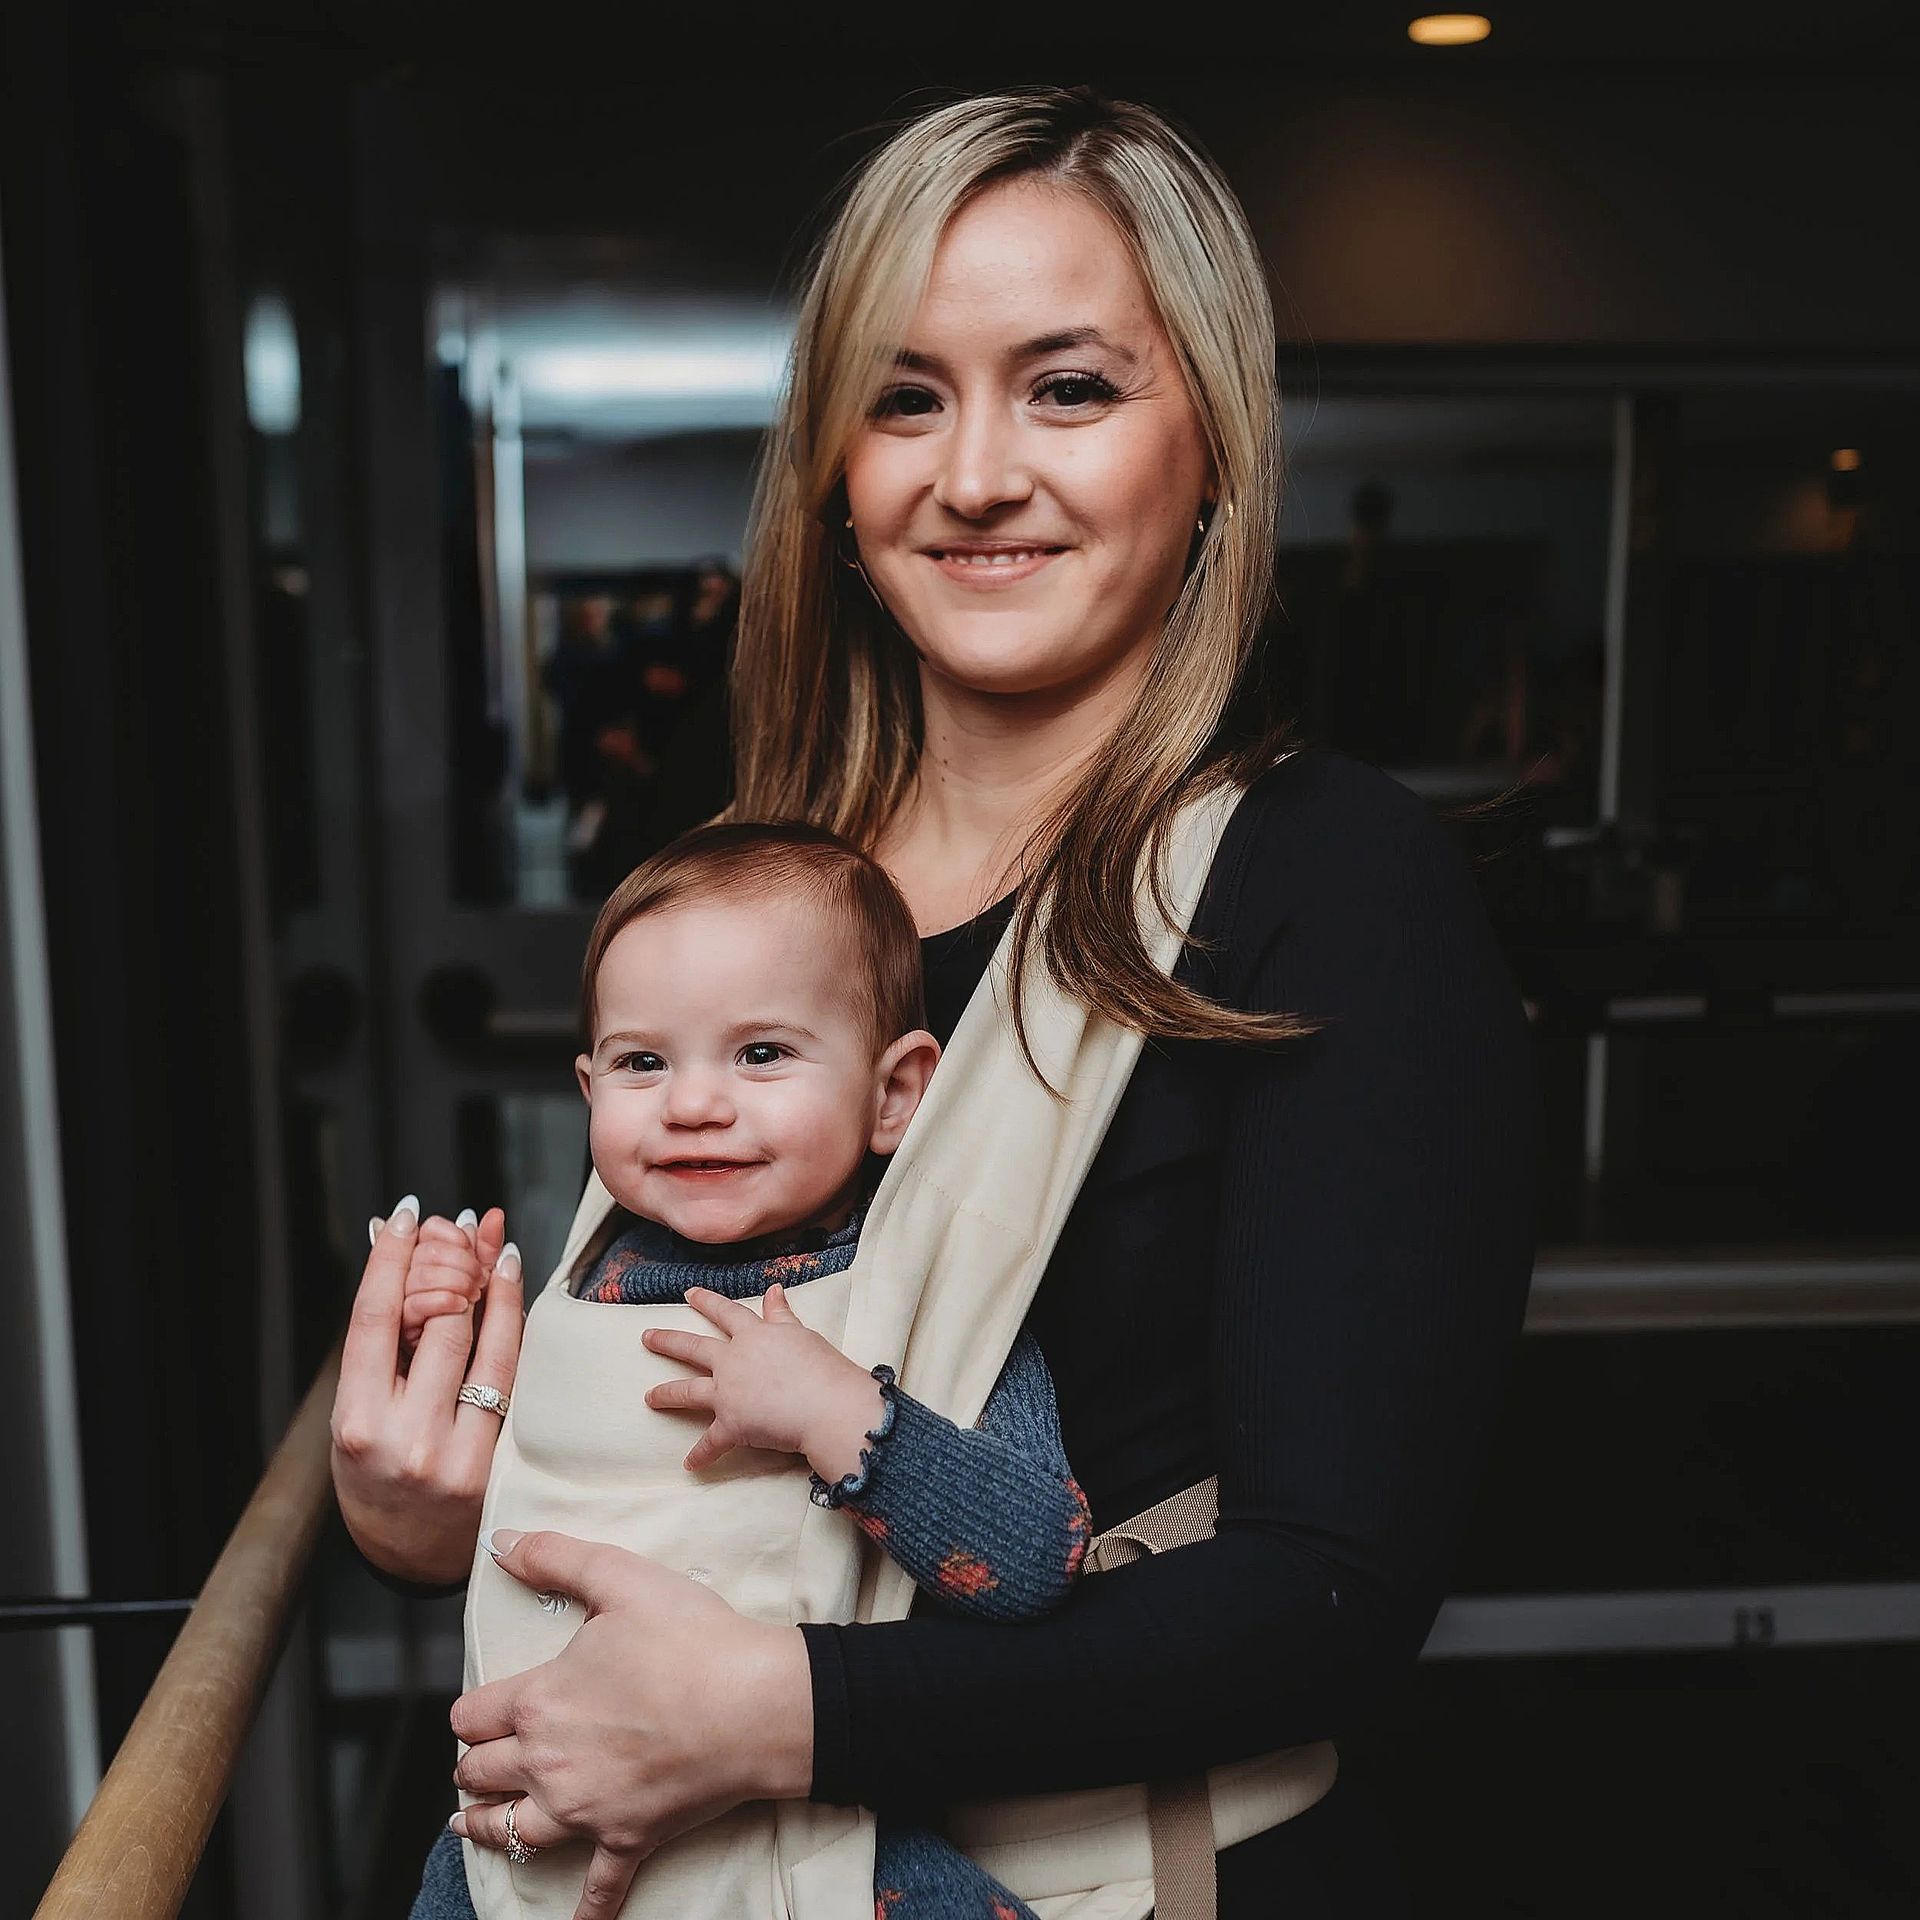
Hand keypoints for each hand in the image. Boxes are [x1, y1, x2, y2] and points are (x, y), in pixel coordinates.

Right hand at [329, 1199, 524, 1583]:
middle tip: (454, 1226)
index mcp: (356, 1423)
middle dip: (447, 1262)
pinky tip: (509, 1284)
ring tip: (489, 1243)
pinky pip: (512, 1374)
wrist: (411, 1557)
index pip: (373, 1321)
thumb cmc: (377, 1472)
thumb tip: (390, 1246)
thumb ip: (378, 1339)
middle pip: (436, 1322)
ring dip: (488, 1282)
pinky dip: (512, 1322)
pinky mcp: (498, 1459)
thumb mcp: (358, 1410)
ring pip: (483, 1343)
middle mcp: (404, 1437)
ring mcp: (456, 1451)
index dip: (390, 1260)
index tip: (406, 1215)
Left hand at [449, 1527, 812, 1919]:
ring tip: (470, 1825)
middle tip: (477, 1762)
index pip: (472, 1714)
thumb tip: (499, 1542)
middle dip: (473, 1765)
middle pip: (480, 1774)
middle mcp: (547, 1763)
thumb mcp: (621, 1578)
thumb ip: (554, 1557)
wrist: (756, 1702)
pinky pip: (596, 1887)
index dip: (471, 1710)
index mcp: (538, 1701)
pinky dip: (585, 1909)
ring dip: (486, 1828)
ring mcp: (585, 1809)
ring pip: (511, 1832)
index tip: (481, 1708)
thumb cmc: (691, 1637)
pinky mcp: (626, 1838)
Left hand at [641, 1284, 884, 1480]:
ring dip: (666, 1394)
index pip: (725, 1312)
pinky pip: (711, 1443)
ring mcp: (728, 1393)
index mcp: (753, 1336)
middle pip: (693, 1347)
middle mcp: (733, 1361)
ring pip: (688, 1391)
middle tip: (646, 1337)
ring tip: (649, 1398)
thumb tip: (774, 1289)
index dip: (707, 1301)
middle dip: (667, 1341)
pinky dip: (700, 1455)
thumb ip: (781, 1315)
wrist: (827, 1405)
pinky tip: (689, 1464)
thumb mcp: (802, 1334)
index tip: (689, 1293)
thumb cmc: (822, 1368)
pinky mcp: (731, 1425)